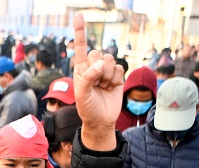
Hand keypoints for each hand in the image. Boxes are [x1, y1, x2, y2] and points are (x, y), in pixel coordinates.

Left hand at [72, 12, 122, 150]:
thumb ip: (88, 77)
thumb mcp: (81, 94)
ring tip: (102, 88)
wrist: (101, 120)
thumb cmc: (87, 108)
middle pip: (98, 54)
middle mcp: (93, 67)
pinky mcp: (117, 76)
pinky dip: (116, 80)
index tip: (79, 15)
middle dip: (98, 70)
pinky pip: (120, 69)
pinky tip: (111, 88)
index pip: (81, 47)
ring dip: (107, 76)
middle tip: (96, 84)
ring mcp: (106, 71)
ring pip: (110, 61)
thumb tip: (101, 64)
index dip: (80, 31)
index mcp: (81, 69)